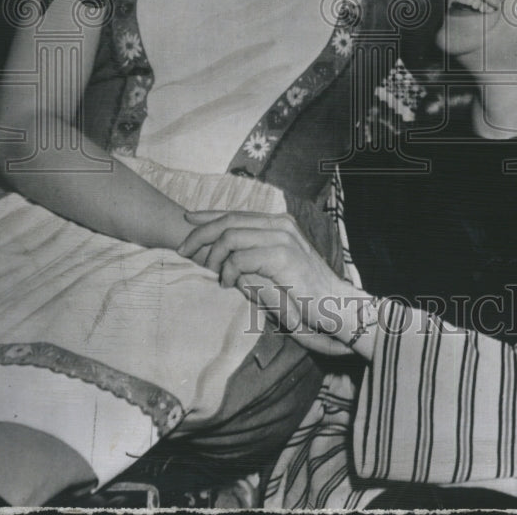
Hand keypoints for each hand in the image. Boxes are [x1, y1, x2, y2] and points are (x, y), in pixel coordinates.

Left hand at [177, 210, 361, 350]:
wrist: (333, 304)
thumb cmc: (303, 291)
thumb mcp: (275, 267)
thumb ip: (254, 255)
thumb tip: (224, 255)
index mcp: (279, 223)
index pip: (237, 213)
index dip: (209, 215)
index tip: (188, 220)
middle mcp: (280, 224)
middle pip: (229, 220)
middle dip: (200, 233)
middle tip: (183, 250)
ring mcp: (282, 238)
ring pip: (231, 237)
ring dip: (214, 256)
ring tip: (213, 274)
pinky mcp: (282, 256)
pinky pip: (240, 259)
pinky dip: (228, 271)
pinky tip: (228, 283)